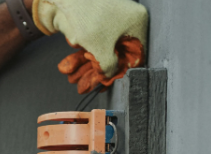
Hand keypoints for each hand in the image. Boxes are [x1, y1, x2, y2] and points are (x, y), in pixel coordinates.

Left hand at [33, 0, 148, 93]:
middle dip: (101, 67)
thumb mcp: (101, 50)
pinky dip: (85, 50)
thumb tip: (110, 75)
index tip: (109, 80)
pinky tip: (73, 64)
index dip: (123, 70)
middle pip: (118, 50)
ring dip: (90, 62)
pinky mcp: (99, 16)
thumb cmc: (87, 18)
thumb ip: (109, 67)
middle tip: (90, 83)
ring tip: (76, 78)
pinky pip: (96, 38)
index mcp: (138, 22)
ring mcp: (114, 15)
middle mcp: (129, 17)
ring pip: (104, 45)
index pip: (137, 53)